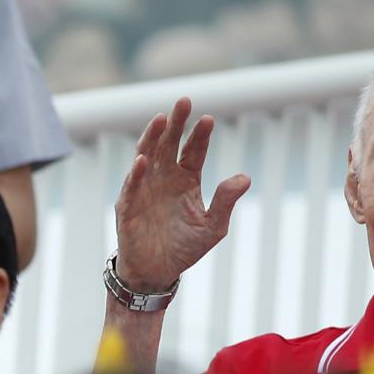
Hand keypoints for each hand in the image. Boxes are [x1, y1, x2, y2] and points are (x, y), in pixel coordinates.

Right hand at [114, 97, 250, 291]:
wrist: (158, 272)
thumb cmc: (185, 248)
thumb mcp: (213, 226)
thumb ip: (225, 201)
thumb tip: (245, 178)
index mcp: (186, 180)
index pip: (194, 151)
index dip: (200, 135)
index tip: (208, 119)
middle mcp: (164, 178)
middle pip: (169, 143)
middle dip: (176, 123)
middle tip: (184, 101)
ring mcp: (144, 189)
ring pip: (147, 155)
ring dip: (153, 137)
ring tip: (162, 119)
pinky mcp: (128, 206)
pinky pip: (131, 187)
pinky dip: (136, 173)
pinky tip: (142, 160)